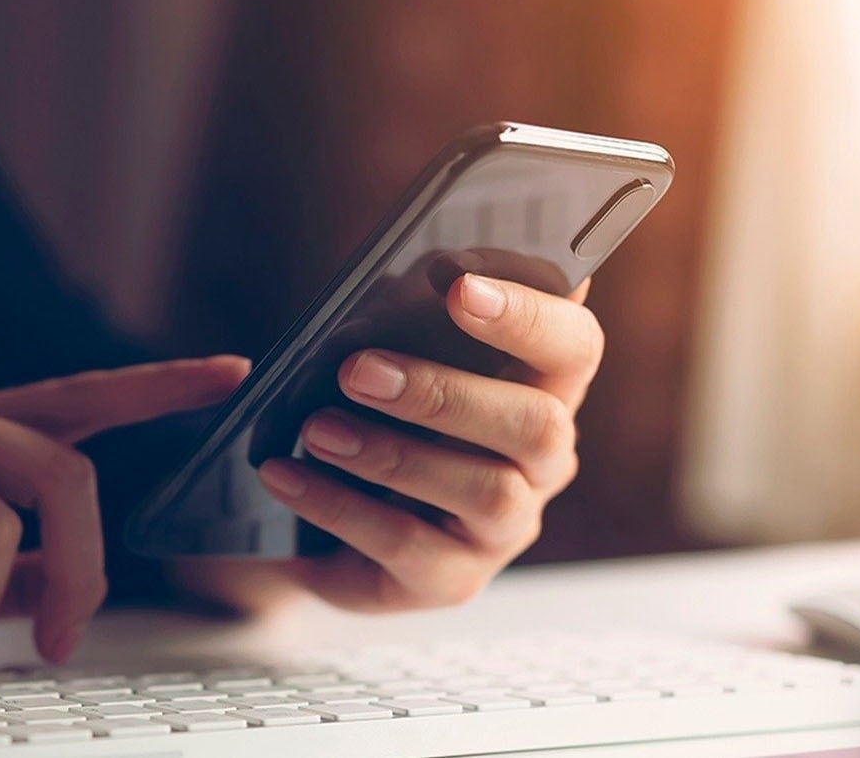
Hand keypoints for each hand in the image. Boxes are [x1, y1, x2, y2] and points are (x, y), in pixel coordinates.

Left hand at [177, 275, 601, 612]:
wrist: (311, 516)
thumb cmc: (364, 410)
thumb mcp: (379, 350)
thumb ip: (398, 312)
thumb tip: (400, 280)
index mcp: (541, 387)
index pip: (574, 345)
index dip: (528, 315)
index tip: (458, 287)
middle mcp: (542, 460)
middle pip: (536, 424)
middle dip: (444, 392)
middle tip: (356, 369)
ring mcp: (505, 527)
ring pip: (482, 490)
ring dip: (391, 453)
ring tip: (316, 428)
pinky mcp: (453, 579)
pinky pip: (407, 545)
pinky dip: (339, 504)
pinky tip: (285, 474)